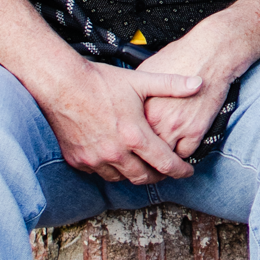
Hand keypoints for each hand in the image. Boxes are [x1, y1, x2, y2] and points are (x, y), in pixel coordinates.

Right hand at [34, 50, 195, 182]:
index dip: (180, 170)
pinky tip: (116, 160)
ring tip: (142, 166)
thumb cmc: (100, 81)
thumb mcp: (140, 81)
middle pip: (144, 177)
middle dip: (159, 176)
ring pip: (122, 179)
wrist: (62, 84)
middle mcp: (115, 153)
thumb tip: (198, 84)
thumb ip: (172, 85)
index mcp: (134, 135)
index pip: (165, 163)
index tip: (187, 171)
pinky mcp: (78, 160)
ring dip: (135, 174)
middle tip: (165, 170)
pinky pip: (100, 173)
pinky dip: (111, 170)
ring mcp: (95, 159)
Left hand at [136, 7, 250, 160]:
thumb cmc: (181, 56)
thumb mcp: (148, 70)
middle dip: (144, 154)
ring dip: (163, 157)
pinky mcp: (196, 131)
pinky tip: (180, 146)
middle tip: (145, 155)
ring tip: (162, 156)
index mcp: (142, 106)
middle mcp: (156, 119)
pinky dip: (183, 152)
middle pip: (144, 150)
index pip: (128, 135)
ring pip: (164, 157)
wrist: (210, 54)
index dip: (129, 140)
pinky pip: (185, 153)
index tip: (130, 143)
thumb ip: (137, 92)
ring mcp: (176, 127)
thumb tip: (127, 102)